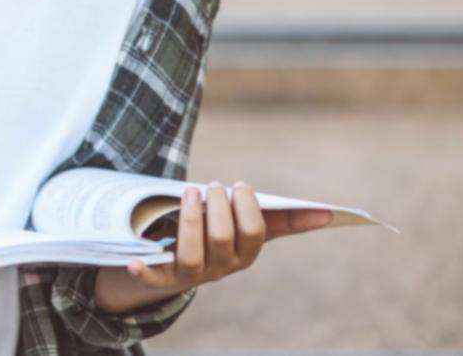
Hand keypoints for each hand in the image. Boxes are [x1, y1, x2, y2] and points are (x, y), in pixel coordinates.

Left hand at [96, 179, 333, 312]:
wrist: (176, 261)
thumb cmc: (219, 235)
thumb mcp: (247, 225)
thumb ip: (282, 219)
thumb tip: (329, 214)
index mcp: (245, 254)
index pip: (253, 233)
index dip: (246, 208)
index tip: (240, 185)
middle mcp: (221, 267)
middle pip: (222, 239)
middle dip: (218, 208)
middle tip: (214, 184)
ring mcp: (191, 273)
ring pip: (191, 253)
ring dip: (190, 221)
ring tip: (189, 192)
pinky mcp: (162, 276)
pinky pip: (153, 278)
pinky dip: (145, 271)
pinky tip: (133, 261)